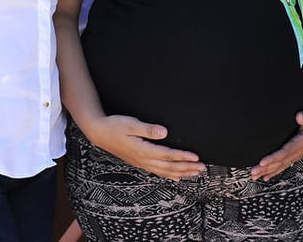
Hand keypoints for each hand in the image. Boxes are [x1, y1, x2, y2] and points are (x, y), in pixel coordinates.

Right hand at [82, 114, 205, 180]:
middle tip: (202, 168)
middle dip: (187, 168)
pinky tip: (177, 178)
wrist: (99, 133)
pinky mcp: (139, 162)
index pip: (168, 155)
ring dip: (181, 173)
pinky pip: (157, 172)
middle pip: (169, 166)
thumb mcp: (131, 124)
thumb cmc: (115, 126)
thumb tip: (163, 132)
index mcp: (143, 150)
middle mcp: (143, 160)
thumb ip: (148, 129)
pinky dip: (169, 176)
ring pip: (165, 171)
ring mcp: (141, 163)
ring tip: (195, 173)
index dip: (183, 157)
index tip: (196, 157)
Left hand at [251, 103, 302, 180]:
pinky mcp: (296, 154)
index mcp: (302, 143)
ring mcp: (298, 154)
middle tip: (253, 173)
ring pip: (281, 165)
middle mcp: (300, 151)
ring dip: (268, 171)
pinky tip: (266, 177)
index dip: (273, 158)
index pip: (285, 152)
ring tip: (255, 176)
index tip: (262, 162)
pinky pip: (284, 164)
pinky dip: (274, 171)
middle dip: (266, 168)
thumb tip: (299, 117)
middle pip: (281, 162)